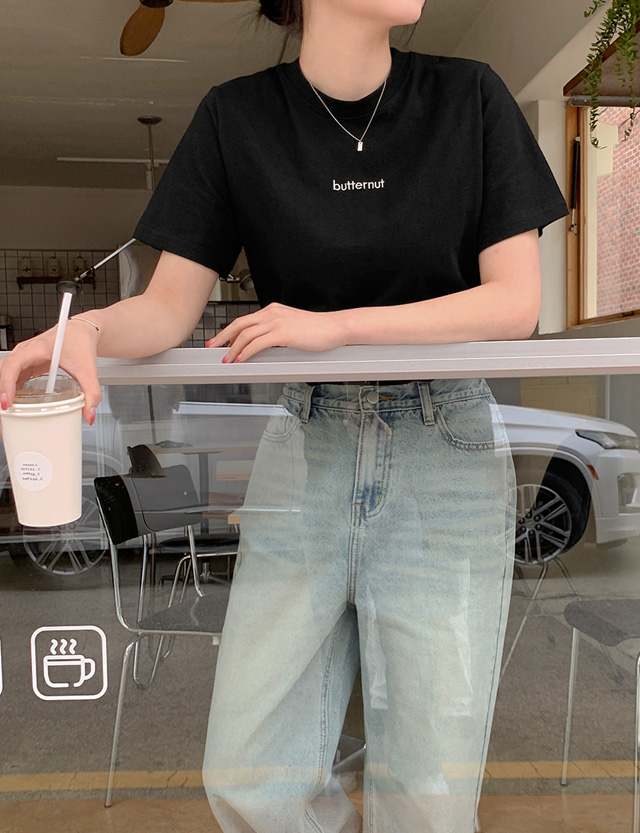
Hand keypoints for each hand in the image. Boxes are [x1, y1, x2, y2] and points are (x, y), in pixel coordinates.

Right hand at [0, 321, 101, 427]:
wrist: (81, 331)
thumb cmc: (80, 342)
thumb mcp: (88, 369)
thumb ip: (92, 392)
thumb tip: (89, 415)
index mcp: (37, 349)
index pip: (13, 365)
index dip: (6, 384)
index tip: (7, 402)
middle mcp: (25, 352)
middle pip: (2, 372)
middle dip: (0, 395)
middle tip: (3, 418)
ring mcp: (23, 359)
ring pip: (4, 375)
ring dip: (2, 394)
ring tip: (4, 417)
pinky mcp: (25, 365)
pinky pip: (11, 379)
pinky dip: (9, 393)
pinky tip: (11, 407)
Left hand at [206, 303, 346, 361]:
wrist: (335, 327)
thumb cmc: (317, 330)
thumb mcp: (292, 328)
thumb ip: (275, 333)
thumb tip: (262, 346)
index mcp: (273, 310)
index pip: (245, 320)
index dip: (229, 331)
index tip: (220, 341)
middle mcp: (272, 313)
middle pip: (239, 324)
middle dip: (223, 337)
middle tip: (212, 347)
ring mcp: (277, 322)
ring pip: (246, 334)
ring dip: (233, 349)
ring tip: (227, 360)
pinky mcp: (283, 333)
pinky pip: (258, 343)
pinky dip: (247, 352)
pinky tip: (242, 359)